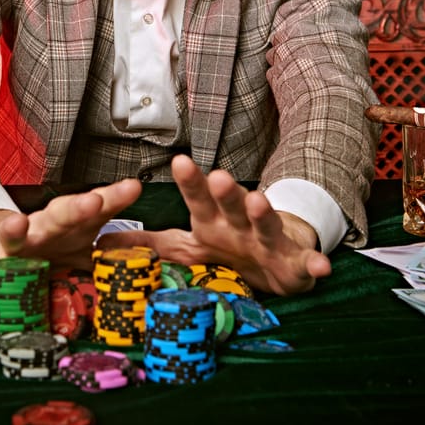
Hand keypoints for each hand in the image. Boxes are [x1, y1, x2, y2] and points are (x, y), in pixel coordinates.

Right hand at [0, 178, 142, 310]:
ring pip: (13, 235)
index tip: (133, 188)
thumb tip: (156, 230)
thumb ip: (113, 238)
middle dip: (76, 208)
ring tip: (15, 224)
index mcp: (67, 223)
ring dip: (15, 230)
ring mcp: (9, 247)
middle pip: (59, 215)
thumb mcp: (82, 242)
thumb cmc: (49, 245)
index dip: (113, 198)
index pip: (94, 207)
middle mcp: (39, 228)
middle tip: (93, 202)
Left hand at [97, 155, 330, 295]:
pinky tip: (321, 263)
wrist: (278, 262)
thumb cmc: (230, 248)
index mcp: (214, 220)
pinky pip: (306, 264)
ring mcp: (269, 241)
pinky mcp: (295, 264)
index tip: (178, 161)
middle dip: (227, 191)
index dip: (190, 181)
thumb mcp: (190, 247)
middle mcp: (241, 224)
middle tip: (219, 176)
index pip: (199, 197)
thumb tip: (103, 241)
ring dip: (265, 213)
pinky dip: (314, 263)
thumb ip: (152, 244)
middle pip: (233, 204)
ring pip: (267, 224)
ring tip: (261, 201)